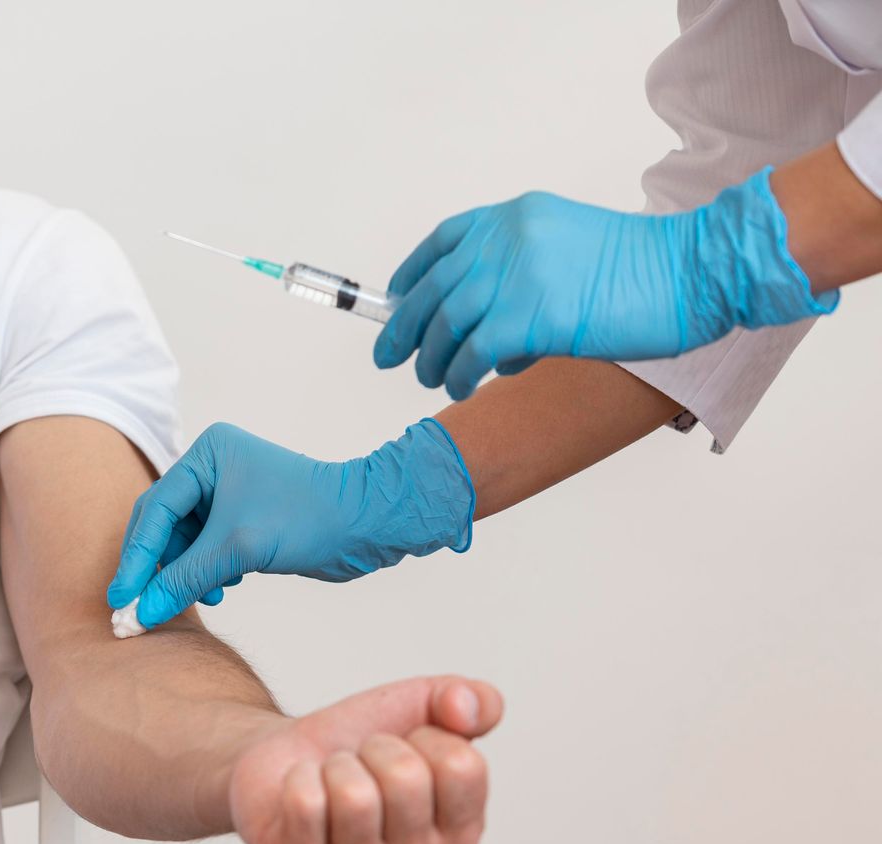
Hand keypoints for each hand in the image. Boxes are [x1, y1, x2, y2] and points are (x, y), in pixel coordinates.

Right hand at [107, 421, 472, 628]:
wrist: (368, 524)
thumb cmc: (309, 519)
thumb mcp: (238, 548)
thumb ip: (184, 578)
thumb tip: (140, 612)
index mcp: (207, 454)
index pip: (155, 510)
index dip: (136, 558)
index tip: (121, 598)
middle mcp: (212, 468)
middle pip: (163, 525)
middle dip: (156, 569)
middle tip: (138, 609)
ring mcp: (227, 493)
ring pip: (183, 543)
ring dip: (185, 574)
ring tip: (202, 595)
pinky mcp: (242, 519)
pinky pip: (205, 550)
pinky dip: (205, 572)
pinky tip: (222, 587)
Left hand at [228, 675, 502, 843]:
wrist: (283, 755)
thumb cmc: (358, 740)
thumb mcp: (424, 707)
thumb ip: (474, 700)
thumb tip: (465, 708)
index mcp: (460, 838)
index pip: (462, 766)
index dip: (426, 736)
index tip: (406, 748)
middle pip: (407, 779)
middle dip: (376, 748)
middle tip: (359, 762)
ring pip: (355, 796)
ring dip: (336, 766)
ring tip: (330, 779)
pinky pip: (305, 805)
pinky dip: (297, 778)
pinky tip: (300, 793)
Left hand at [375, 168, 836, 399]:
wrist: (695, 272)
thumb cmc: (645, 271)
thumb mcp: (570, 248)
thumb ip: (521, 269)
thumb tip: (475, 318)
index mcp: (517, 217)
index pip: (445, 241)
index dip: (413, 273)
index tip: (396, 297)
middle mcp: (508, 240)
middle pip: (433, 288)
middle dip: (403, 326)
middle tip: (387, 355)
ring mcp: (517, 277)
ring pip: (445, 324)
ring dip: (431, 358)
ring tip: (433, 379)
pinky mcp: (530, 318)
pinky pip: (472, 354)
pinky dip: (461, 375)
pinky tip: (465, 387)